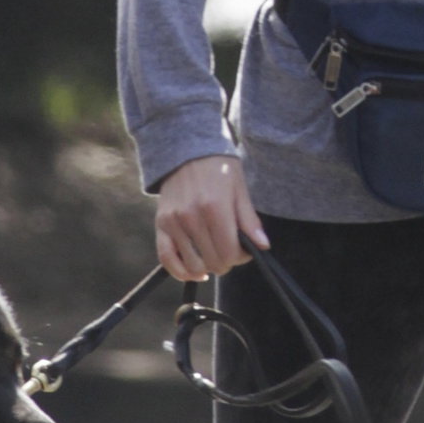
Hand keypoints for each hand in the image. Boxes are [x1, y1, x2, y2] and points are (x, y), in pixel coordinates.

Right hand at [155, 154, 268, 281]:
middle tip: (230, 250)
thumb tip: (262, 246)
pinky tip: (194, 271)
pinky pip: (166, 259)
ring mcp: (173, 222)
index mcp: (215, 208)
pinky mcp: (161, 224)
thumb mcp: (239, 190)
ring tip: (213, 255)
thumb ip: (250, 221)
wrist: (186, 151)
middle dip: (227, 261)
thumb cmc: (218, 169)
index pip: (230, 253)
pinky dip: (180, 271)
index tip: (244, 249)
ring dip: (207, 266)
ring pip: (193, 265)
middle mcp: (191, 217)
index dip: (241, 257)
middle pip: (214, 262)